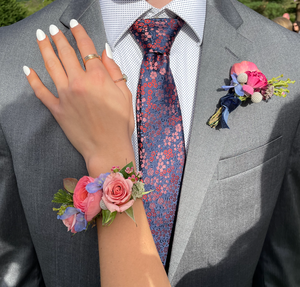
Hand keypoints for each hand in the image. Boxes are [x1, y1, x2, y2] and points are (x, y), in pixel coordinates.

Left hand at [24, 20, 134, 171]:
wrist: (107, 147)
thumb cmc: (119, 124)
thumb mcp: (125, 95)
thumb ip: (114, 71)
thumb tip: (105, 51)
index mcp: (98, 77)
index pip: (86, 48)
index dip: (79, 33)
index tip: (74, 25)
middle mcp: (79, 82)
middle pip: (66, 53)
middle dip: (59, 38)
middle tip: (53, 29)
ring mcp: (66, 95)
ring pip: (52, 66)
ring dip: (45, 48)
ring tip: (40, 37)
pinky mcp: (57, 109)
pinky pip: (41, 91)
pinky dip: (33, 79)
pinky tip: (27, 69)